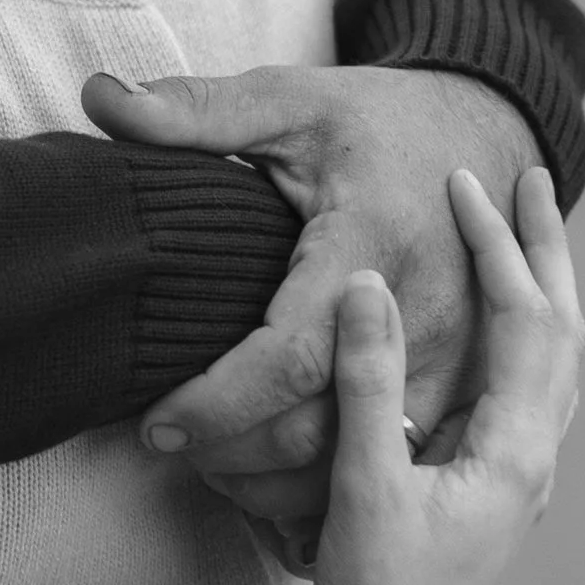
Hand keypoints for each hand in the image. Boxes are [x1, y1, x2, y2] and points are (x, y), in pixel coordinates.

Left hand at [82, 65, 539, 521]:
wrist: (484, 137)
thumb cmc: (376, 124)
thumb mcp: (289, 101)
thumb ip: (195, 110)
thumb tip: (100, 98)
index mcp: (373, 246)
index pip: (292, 356)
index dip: (218, 403)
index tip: (154, 425)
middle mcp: (424, 318)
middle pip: (323, 430)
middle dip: (234, 455)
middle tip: (168, 447)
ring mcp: (454, 363)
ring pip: (361, 464)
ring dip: (278, 483)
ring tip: (209, 464)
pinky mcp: (464, 388)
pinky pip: (395, 463)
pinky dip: (329, 486)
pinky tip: (273, 477)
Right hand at [291, 169, 579, 584]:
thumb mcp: (364, 482)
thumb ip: (367, 382)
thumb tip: (369, 286)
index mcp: (516, 452)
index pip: (525, 320)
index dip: (497, 246)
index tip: (464, 185)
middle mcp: (534, 461)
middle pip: (562, 332)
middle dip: (546, 252)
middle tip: (532, 181)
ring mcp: (520, 481)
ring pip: (555, 365)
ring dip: (541, 293)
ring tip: (527, 240)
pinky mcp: (496, 495)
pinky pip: (531, 394)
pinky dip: (525, 340)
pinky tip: (503, 338)